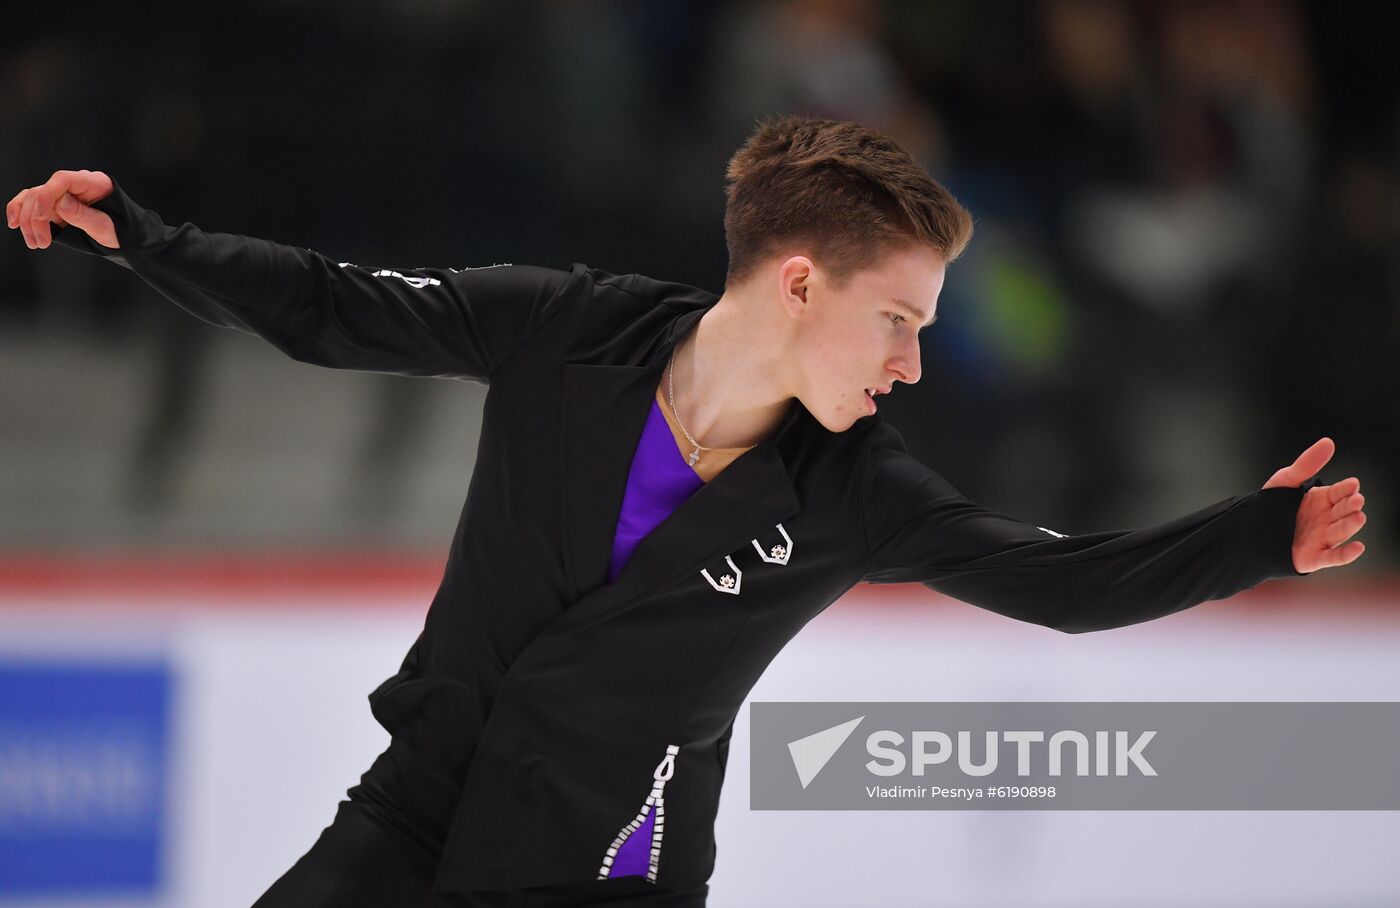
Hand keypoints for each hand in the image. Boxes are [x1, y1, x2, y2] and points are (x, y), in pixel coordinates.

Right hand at [7, 169, 117, 249]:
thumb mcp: (107, 228)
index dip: (47, 196)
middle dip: (36, 217)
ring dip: (27, 220)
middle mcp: (76, 184)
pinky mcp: (54, 205)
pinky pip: (31, 203)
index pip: (63, 179)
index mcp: (95, 183)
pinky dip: (20, 212)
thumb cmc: (122, 232)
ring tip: (34, 243)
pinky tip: (15, 224)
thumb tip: (59, 202)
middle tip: (41, 243)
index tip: (42, 219)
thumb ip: (84, 215)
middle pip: (44, 191)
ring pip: (33, 198)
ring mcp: (63, 193)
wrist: (126, 239)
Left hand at [1262, 437, 1365, 572]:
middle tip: (1356, 499)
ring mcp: (1322, 538)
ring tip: (1358, 517)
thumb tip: (1328, 442)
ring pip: (1341, 532)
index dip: (1347, 488)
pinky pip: (1334, 557)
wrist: (1246, 532)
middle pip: (1344, 511)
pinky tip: (1358, 547)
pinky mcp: (1315, 557)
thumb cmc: (1269, 505)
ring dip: (1351, 525)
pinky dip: (1347, 554)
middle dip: (1351, 505)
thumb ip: (1306, 464)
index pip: (1340, 492)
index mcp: (1322, 500)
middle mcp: (1326, 519)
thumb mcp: (1286, 481)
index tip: (1352, 483)